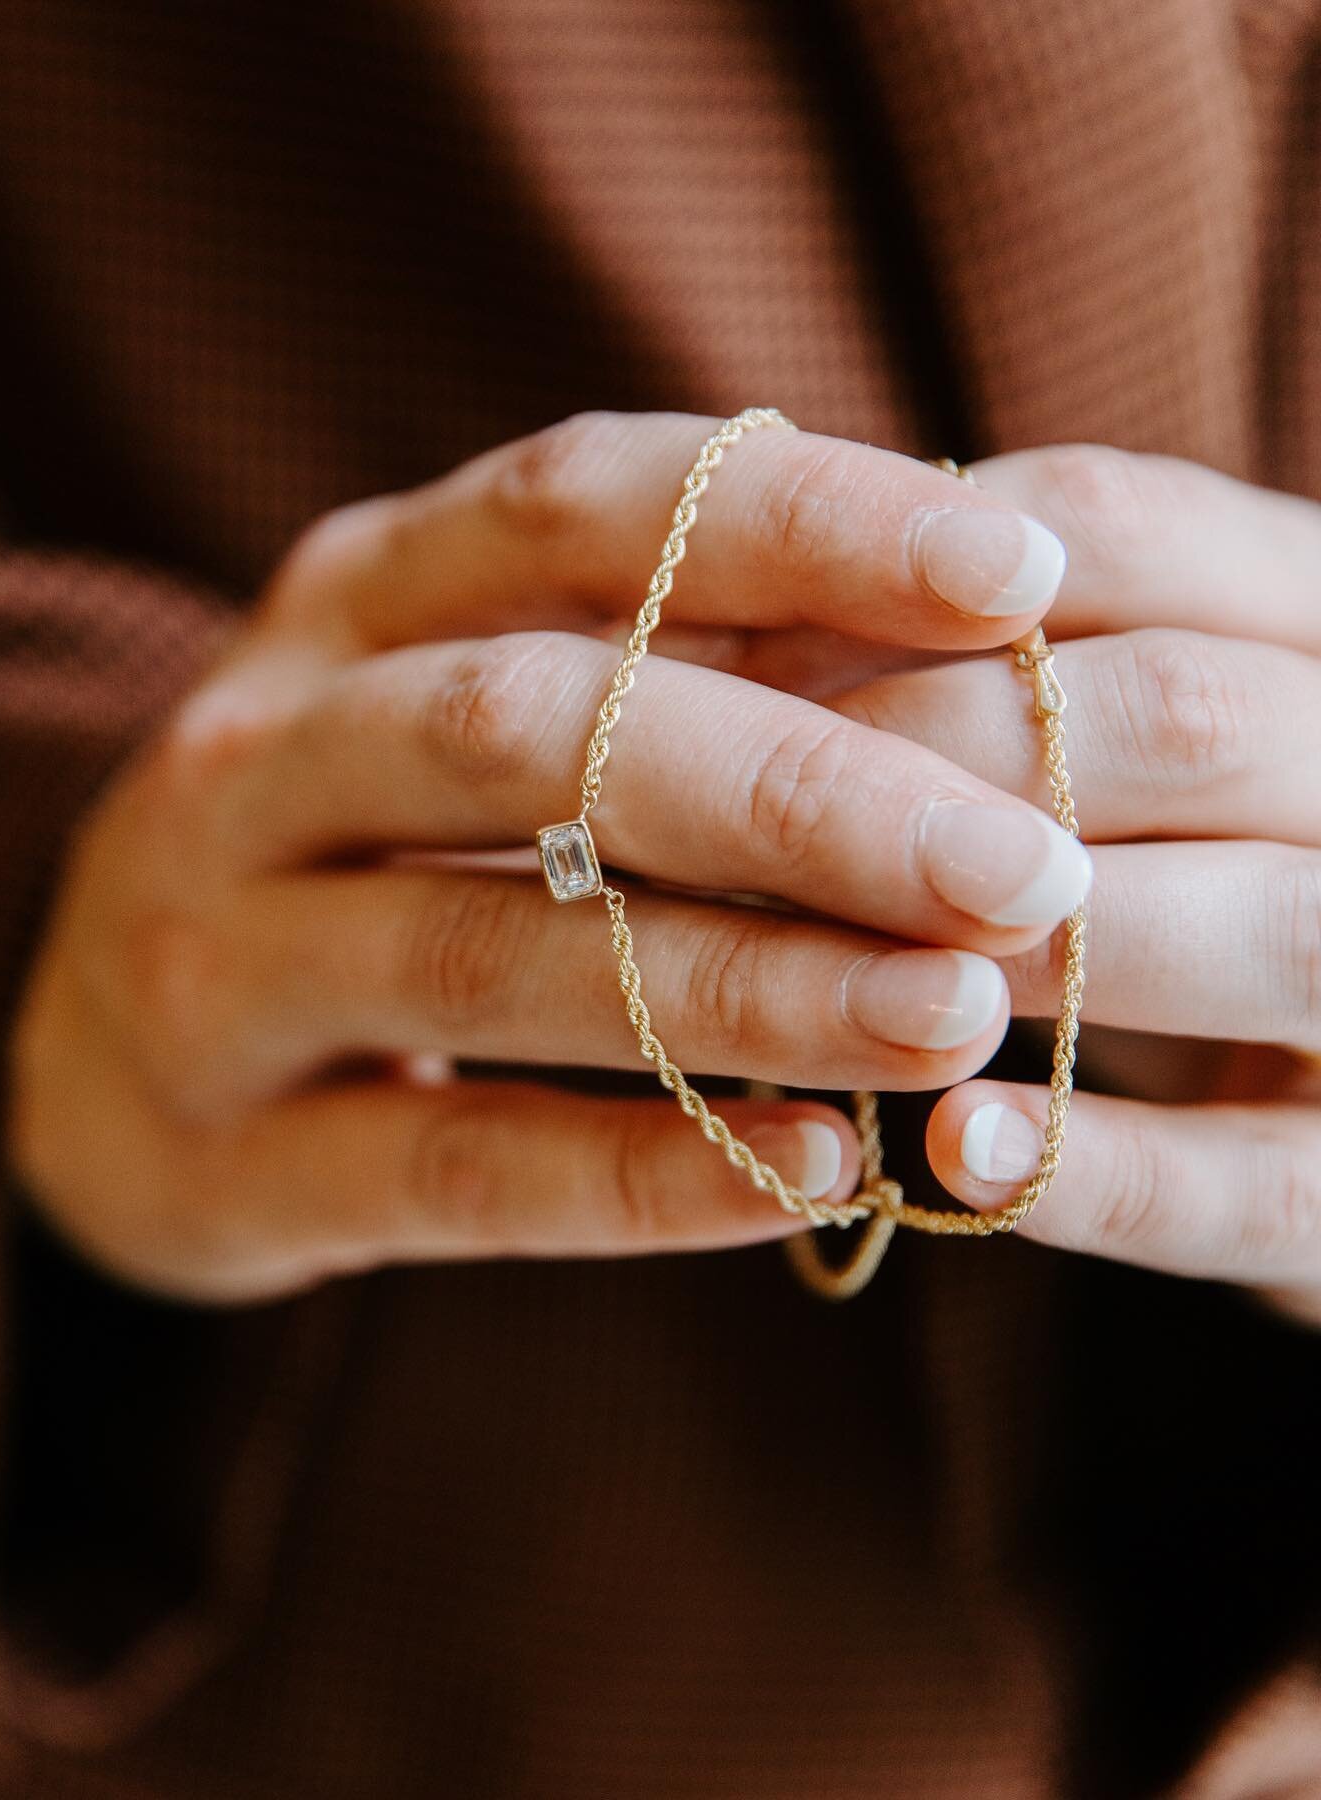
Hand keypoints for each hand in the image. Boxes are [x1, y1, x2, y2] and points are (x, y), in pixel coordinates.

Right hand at [6, 413, 1091, 1300]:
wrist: (87, 1044)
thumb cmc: (354, 842)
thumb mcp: (457, 701)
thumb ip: (652, 657)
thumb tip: (960, 640)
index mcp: (345, 601)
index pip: (574, 507)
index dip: (798, 525)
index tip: (1016, 577)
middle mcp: (257, 753)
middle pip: (526, 729)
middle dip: (793, 793)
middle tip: (1019, 868)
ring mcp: (211, 960)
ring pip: (486, 950)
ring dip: (740, 987)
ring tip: (950, 1021)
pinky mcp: (217, 1159)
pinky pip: (446, 1169)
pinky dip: (638, 1173)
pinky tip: (813, 1176)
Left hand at [815, 444, 1320, 1322]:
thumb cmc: (1187, 857)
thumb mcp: (1122, 736)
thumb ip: (1000, 669)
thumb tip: (746, 640)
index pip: (1121, 530)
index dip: (897, 586)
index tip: (725, 655)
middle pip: (1186, 711)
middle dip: (943, 758)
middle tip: (738, 820)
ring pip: (1273, 930)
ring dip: (1037, 948)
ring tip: (843, 975)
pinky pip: (1266, 1183)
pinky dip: (1101, 1169)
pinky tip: (950, 1150)